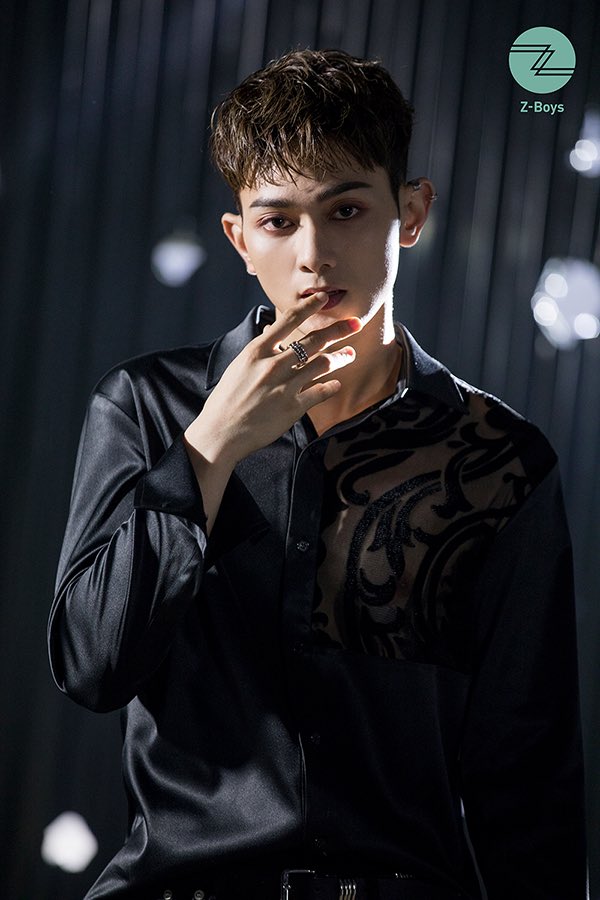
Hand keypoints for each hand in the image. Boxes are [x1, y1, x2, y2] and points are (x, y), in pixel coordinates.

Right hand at [185, 292, 360, 468]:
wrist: (221, 431)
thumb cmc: (227, 398)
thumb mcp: (240, 366)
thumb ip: (260, 348)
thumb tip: (272, 329)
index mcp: (258, 351)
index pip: (288, 320)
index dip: (309, 306)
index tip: (324, 298)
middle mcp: (273, 365)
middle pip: (314, 341)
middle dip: (338, 330)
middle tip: (355, 324)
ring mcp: (285, 386)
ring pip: (322, 364)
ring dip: (341, 357)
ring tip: (350, 354)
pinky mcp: (293, 407)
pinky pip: (321, 392)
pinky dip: (331, 386)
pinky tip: (336, 384)